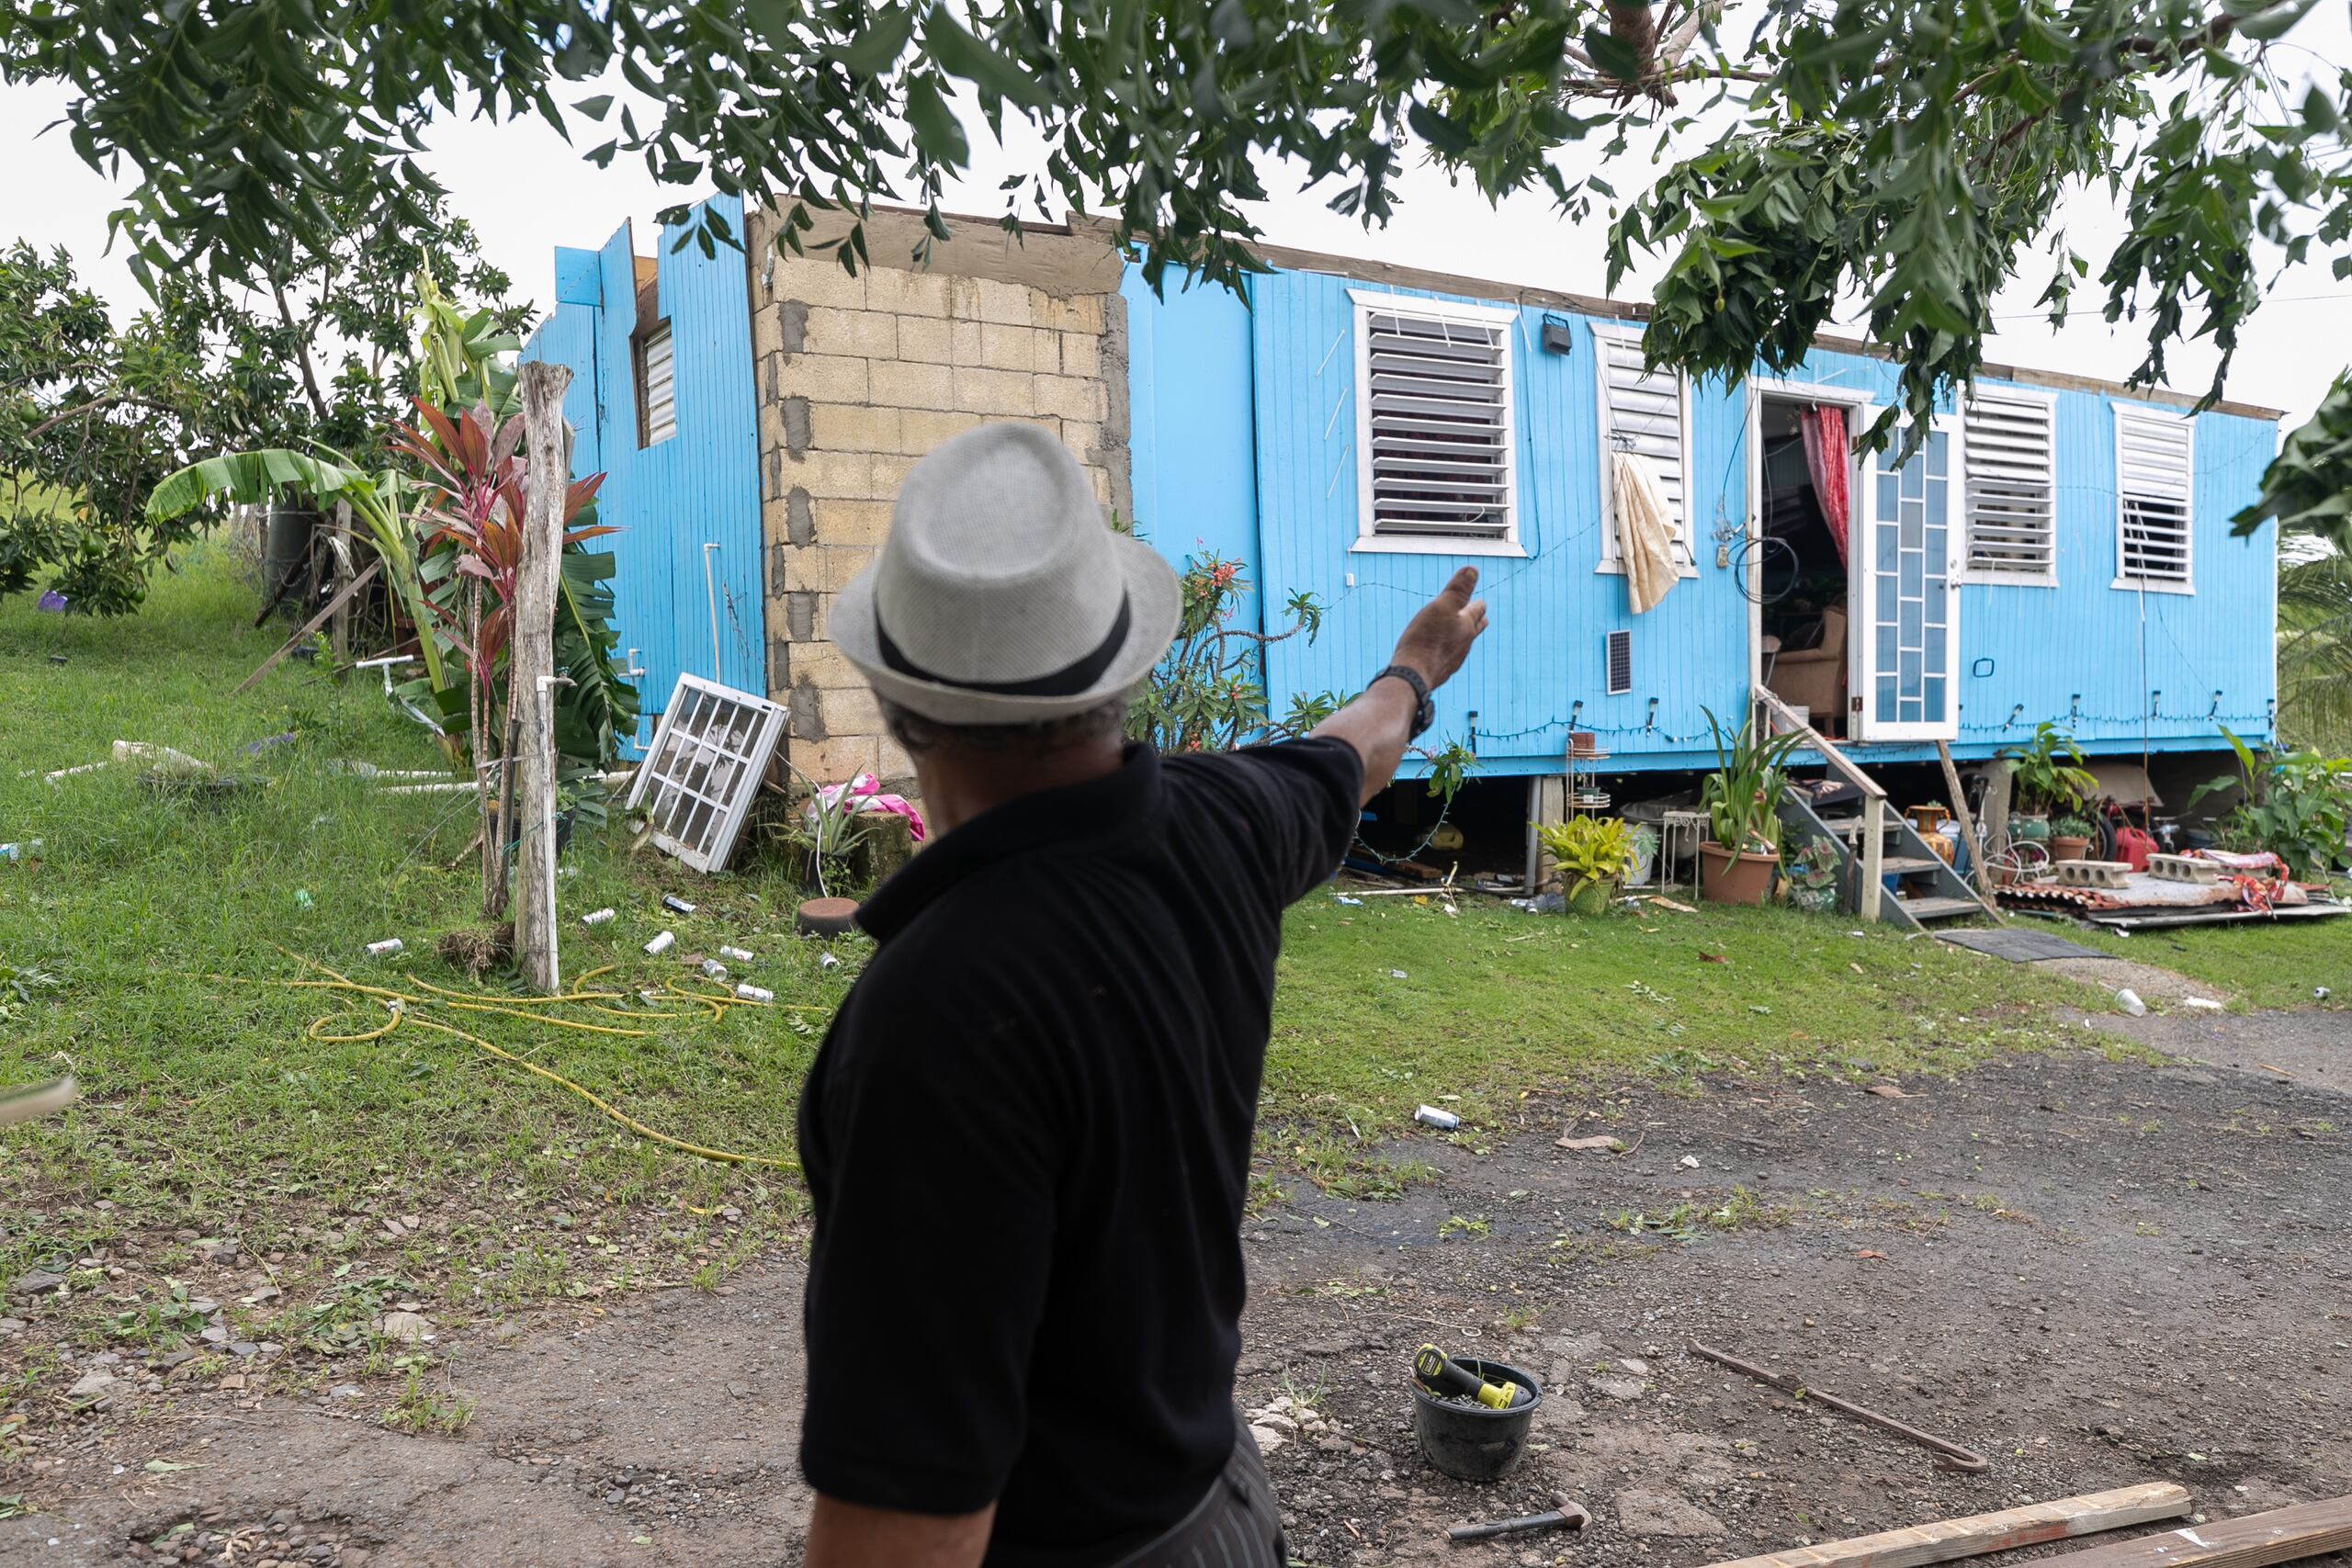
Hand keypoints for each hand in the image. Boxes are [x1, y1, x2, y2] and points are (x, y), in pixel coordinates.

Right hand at [1389, 566, 1488, 689]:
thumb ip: (1458, 590)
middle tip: (1479, 615)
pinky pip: (1449, 657)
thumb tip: (1473, 570)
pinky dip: (1448, 650)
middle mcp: (1464, 643)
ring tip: (1458, 632)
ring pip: (1463, 644)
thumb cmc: (1426, 639)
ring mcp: (1454, 659)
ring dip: (1462, 635)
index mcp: (1467, 625)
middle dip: (1477, 619)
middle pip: (1475, 628)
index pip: (1477, 609)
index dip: (1477, 602)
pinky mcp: (1442, 671)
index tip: (1479, 600)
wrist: (1413, 675)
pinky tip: (1440, 653)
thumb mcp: (1441, 607)